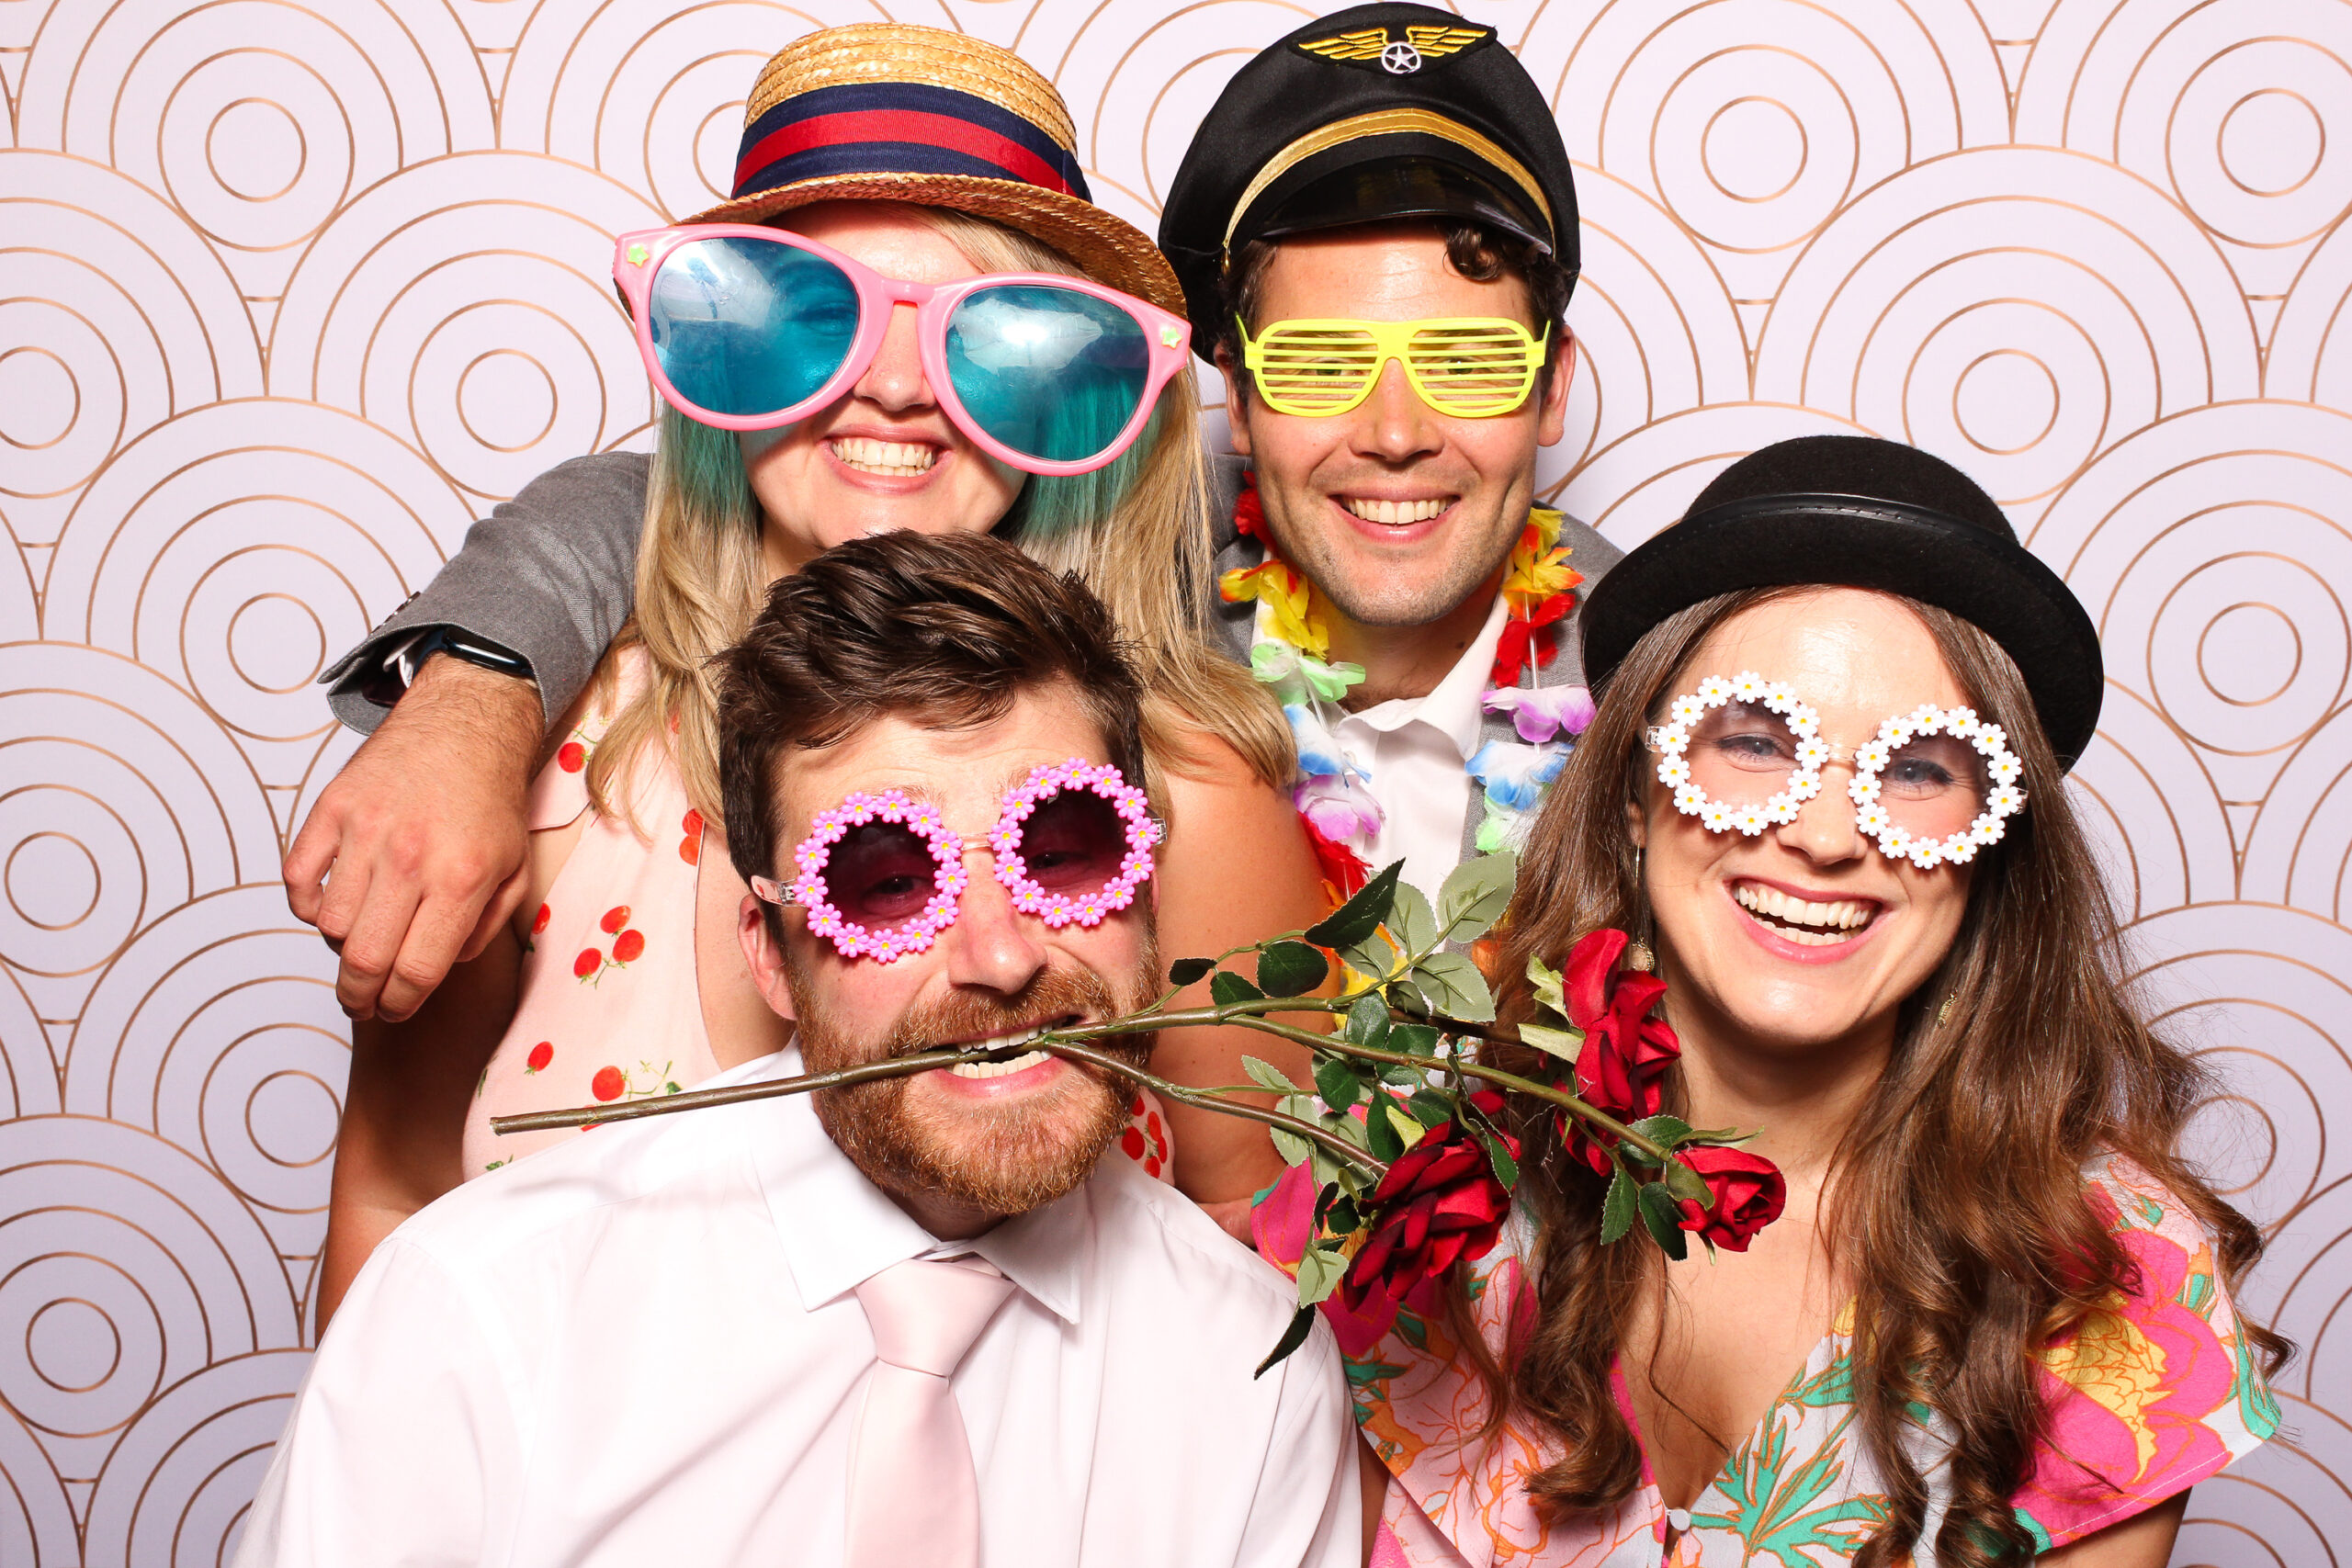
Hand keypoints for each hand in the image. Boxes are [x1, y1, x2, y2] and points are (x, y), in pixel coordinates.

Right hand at [285, 654, 542, 1019]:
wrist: (465, 725)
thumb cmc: (491, 801)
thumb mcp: (515, 870)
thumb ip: (483, 929)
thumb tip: (439, 968)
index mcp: (462, 878)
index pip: (417, 970)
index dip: (401, 1004)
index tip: (394, 1011)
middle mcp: (411, 858)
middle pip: (365, 959)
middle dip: (360, 998)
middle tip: (362, 1004)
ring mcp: (366, 831)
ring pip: (329, 925)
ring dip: (339, 947)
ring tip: (359, 942)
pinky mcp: (333, 807)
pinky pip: (298, 878)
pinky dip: (305, 905)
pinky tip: (329, 907)